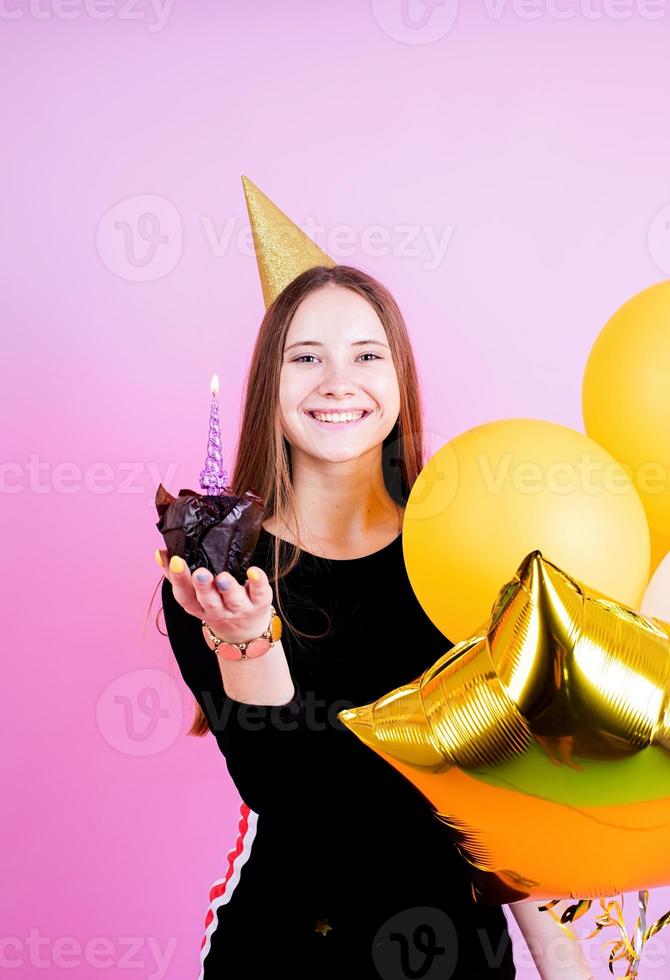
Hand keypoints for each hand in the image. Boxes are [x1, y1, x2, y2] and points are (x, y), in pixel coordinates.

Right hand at [156, 549, 273, 645]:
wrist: (245, 633)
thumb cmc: (216, 605)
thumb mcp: (194, 596)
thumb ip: (176, 575)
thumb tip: (160, 552)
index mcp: (198, 606)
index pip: (185, 596)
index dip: (179, 580)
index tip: (176, 560)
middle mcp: (218, 610)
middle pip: (208, 600)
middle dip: (203, 587)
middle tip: (200, 573)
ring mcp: (239, 609)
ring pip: (233, 600)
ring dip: (227, 588)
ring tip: (222, 577)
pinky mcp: (259, 604)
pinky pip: (260, 593)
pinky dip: (258, 583)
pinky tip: (254, 571)